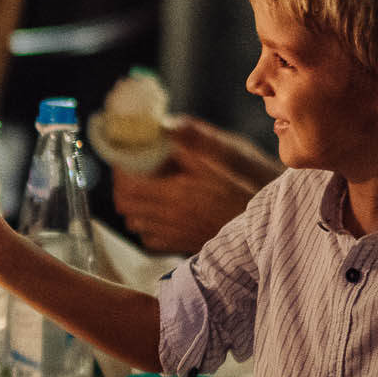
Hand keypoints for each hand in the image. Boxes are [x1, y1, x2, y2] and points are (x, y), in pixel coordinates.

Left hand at [112, 115, 276, 252]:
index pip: (128, 186)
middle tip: (130, 174)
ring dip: (133, 207)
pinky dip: (147, 227)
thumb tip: (168, 129)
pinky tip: (159, 215)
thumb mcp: (216, 167)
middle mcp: (167, 218)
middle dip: (122, 188)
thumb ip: (190, 151)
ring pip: (134, 223)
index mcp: (174, 195)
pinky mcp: (179, 247)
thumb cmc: (239, 195)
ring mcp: (171, 235)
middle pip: (125, 206)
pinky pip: (149, 240)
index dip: (120, 172)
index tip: (123, 159)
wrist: (257, 231)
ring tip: (144, 192)